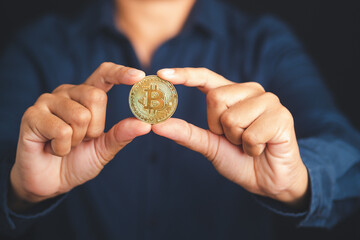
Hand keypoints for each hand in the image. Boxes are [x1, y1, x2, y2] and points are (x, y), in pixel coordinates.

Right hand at [9, 63, 150, 209]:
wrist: (51, 182)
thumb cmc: (78, 161)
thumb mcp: (104, 148)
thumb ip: (122, 134)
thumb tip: (146, 125)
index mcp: (86, 95)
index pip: (104, 74)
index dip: (121, 73)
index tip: (139, 76)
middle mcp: (67, 93)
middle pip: (96, 96)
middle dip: (95, 128)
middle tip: (82, 140)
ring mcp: (47, 101)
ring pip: (80, 115)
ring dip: (77, 140)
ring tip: (65, 144)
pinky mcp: (31, 115)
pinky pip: (61, 130)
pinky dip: (62, 148)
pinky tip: (52, 149)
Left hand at [154, 68, 308, 207]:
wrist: (269, 181)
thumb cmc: (239, 160)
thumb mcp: (209, 145)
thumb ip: (186, 133)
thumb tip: (156, 125)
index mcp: (232, 94)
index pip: (206, 77)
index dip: (185, 75)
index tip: (160, 74)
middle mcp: (251, 91)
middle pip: (215, 98)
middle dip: (219, 127)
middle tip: (235, 139)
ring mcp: (269, 101)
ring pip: (232, 118)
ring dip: (236, 140)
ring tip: (250, 144)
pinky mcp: (282, 116)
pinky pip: (251, 134)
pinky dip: (251, 149)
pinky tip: (262, 149)